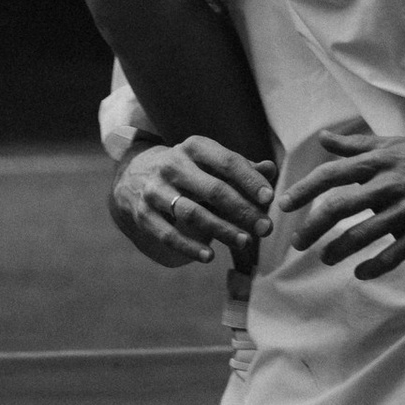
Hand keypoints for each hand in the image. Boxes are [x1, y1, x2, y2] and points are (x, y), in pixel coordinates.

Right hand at [108, 134, 274, 268]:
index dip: (250, 180)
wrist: (134, 176)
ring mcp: (155, 190)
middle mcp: (173, 165)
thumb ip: (241, 167)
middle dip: (243, 210)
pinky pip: (168, 234)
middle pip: (213, 190)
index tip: (270, 198)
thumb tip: (270, 170)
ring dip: (221, 230)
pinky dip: (189, 247)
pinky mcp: (143, 214)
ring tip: (245, 242)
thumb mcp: (211, 161)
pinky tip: (209, 256)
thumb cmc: (188, 171)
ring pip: (192, 213)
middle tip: (265, 227)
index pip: (227, 162)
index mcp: (194, 147)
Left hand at [287, 120, 404, 278]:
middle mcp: (388, 185)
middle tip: (297, 242)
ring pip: (360, 236)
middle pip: (337, 208)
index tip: (283, 205)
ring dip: (337, 250)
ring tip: (326, 258)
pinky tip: (361, 273)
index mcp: (379, 162)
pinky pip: (392, 255)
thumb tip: (324, 140)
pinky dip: (373, 267)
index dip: (303, 190)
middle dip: (312, 228)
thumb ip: (357, 144)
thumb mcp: (395, 144)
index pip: (330, 175)